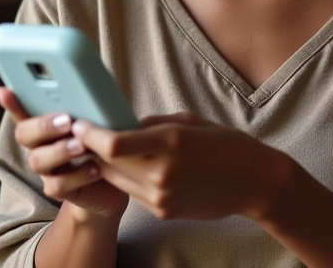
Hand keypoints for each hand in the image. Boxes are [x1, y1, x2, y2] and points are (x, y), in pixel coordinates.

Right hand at [0, 87, 128, 221]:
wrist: (116, 179)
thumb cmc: (104, 142)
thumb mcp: (99, 121)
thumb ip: (88, 108)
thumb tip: (91, 89)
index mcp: (47, 124)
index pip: (23, 111)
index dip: (12, 103)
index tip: (4, 90)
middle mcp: (40, 146)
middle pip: (24, 134)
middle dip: (43, 126)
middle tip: (68, 120)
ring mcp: (47, 169)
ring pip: (37, 160)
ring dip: (60, 150)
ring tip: (83, 145)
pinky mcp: (58, 189)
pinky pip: (56, 185)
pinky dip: (77, 175)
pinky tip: (95, 167)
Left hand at [72, 112, 292, 221]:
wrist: (253, 183)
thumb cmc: (225, 144)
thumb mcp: (189, 120)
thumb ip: (153, 123)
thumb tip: (124, 123)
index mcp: (170, 142)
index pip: (114, 143)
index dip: (90, 134)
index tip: (79, 122)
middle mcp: (162, 173)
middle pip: (108, 164)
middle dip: (91, 149)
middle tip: (82, 133)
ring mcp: (161, 197)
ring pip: (117, 181)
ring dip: (105, 165)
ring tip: (101, 148)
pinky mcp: (163, 212)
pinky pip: (133, 192)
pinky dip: (126, 178)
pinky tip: (130, 166)